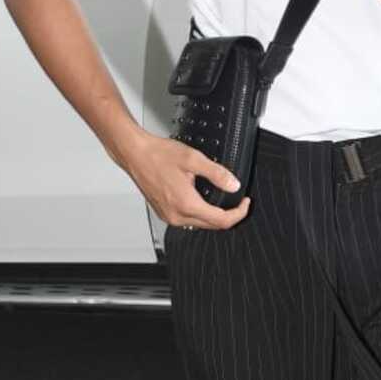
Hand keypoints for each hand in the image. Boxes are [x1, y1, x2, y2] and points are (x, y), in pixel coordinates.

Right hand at [114, 130, 250, 230]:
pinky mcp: (163, 213)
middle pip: (212, 226)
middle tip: (238, 201)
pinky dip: (199, 213)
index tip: (245, 203)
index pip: (221, 220)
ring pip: (200, 224)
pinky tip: (202, 199)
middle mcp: (176, 215)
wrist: (135, 154)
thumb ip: (217, 173)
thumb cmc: (157, 155)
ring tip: (222, 199)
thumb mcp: (193, 159)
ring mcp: (168, 216)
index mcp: (186, 204)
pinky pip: (187, 219)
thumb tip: (233, 185)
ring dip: (214, 216)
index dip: (239, 213)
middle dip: (229, 215)